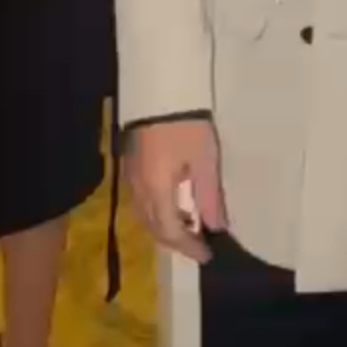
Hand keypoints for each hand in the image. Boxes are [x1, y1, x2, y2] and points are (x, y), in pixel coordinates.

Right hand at [124, 118, 227, 261]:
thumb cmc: (187, 125)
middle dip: (176, 242)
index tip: (208, 255)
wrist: (159, 91)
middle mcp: (138, 190)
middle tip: (199, 246)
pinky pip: (141, 202)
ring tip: (190, 227)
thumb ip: (210, 196)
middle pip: (154, 228)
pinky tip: (174, 204)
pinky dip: (157, 212)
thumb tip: (216, 227)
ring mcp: (130, 178)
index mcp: (156, 191)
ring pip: (144, 216)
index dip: (189, 247)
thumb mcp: (205, 160)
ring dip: (165, 228)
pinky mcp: (129, 166)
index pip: (170, 232)